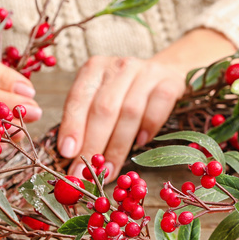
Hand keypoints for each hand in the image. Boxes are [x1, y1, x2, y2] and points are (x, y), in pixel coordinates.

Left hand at [57, 28, 234, 175]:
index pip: (79, 98)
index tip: (68, 153)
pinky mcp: (170, 82)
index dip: (72, 126)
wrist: (164, 72)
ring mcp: (147, 73)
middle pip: (104, 108)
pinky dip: (148, 127)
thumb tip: (71, 157)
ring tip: (110, 170)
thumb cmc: (124, 92)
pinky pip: (159, 106)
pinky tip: (140, 143)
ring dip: (118, 146)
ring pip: (130, 111)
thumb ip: (85, 120)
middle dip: (94, 144)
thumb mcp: (100, 96)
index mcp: (94, 68)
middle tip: (86, 172)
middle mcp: (120, 67)